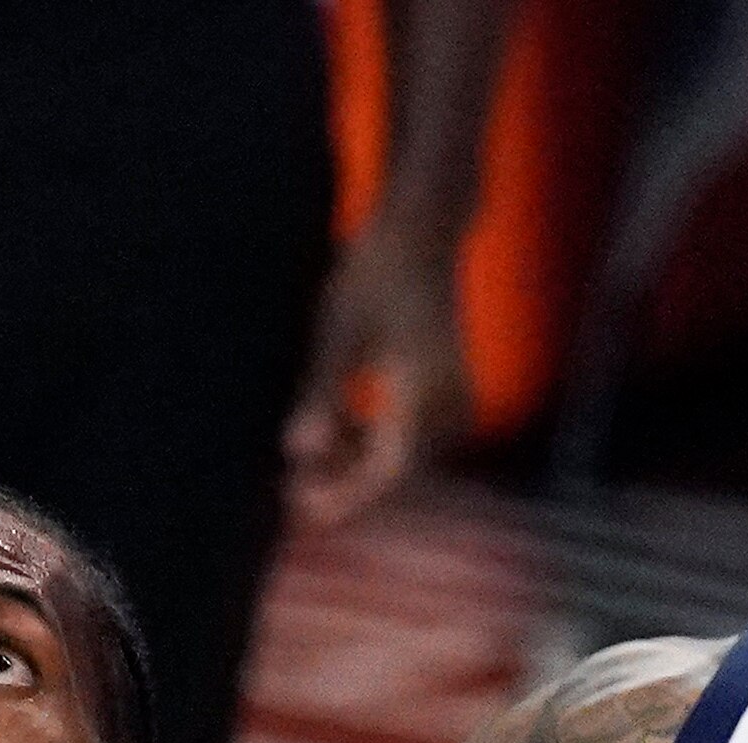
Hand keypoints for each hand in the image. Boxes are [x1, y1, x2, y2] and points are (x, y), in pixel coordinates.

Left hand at [283, 224, 469, 527]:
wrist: (423, 228)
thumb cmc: (376, 271)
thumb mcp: (338, 332)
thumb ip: (321, 394)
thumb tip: (296, 451)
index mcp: (428, 392)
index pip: (389, 472)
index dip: (345, 497)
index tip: (301, 509)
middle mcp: (452, 403)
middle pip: (397, 470)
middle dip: (346, 486)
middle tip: (290, 494)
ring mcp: (457, 398)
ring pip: (403, 455)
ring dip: (356, 464)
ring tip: (303, 466)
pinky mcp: (450, 391)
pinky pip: (411, 434)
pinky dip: (372, 439)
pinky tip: (334, 433)